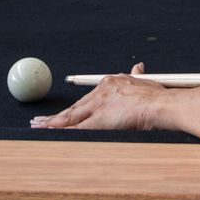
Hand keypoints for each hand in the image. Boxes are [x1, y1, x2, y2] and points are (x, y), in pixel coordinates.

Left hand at [30, 62, 166, 132]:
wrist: (162, 104)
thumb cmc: (158, 97)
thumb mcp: (146, 83)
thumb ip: (137, 76)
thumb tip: (138, 66)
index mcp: (111, 83)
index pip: (87, 99)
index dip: (73, 108)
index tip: (62, 112)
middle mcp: (101, 91)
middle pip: (75, 107)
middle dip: (56, 115)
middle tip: (39, 120)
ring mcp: (99, 105)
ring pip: (71, 116)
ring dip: (52, 123)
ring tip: (37, 126)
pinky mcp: (99, 119)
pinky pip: (76, 128)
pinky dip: (62, 131)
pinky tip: (51, 133)